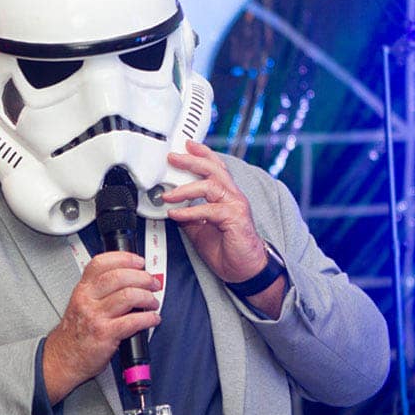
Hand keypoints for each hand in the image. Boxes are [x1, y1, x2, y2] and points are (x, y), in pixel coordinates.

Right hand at [43, 252, 160, 403]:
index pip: (101, 263)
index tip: (139, 261)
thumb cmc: (75, 333)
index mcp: (83, 289)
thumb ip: (100, 290)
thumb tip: (131, 279)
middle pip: (119, 276)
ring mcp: (95, 316)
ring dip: (147, 297)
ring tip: (152, 302)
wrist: (63, 358)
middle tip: (153, 283)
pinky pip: (133, 321)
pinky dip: (148, 318)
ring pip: (128, 296)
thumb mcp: (81, 303)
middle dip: (143, 278)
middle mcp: (87, 300)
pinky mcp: (105, 334)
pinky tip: (152, 319)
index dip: (124, 258)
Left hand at [162, 140, 268, 283]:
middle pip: (213, 169)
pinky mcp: (236, 219)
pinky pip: (210, 210)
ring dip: (186, 188)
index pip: (216, 167)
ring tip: (169, 195)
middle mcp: (233, 196)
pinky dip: (190, 211)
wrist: (245, 270)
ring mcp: (236, 206)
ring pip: (212, 186)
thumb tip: (170, 206)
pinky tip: (177, 214)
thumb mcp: (200, 229)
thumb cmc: (228, 249)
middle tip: (173, 157)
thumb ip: (188, 215)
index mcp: (227, 195)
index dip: (203, 154)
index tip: (187, 145)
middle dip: (192, 160)